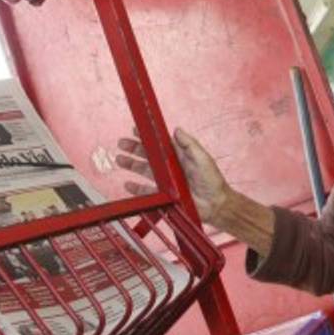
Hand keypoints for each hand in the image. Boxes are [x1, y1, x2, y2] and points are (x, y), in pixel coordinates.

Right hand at [116, 128, 232, 226]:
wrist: (215, 205)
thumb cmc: (212, 181)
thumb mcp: (203, 159)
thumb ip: (189, 145)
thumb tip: (176, 129)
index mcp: (179, 155)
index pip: (160, 143)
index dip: (148, 136)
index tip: (136, 129)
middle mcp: (170, 167)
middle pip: (148, 155)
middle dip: (134, 149)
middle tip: (121, 143)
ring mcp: (166, 181)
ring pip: (144, 171)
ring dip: (131, 165)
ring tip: (119, 159)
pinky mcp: (164, 195)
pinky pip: (147, 191)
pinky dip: (136, 188)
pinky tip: (127, 184)